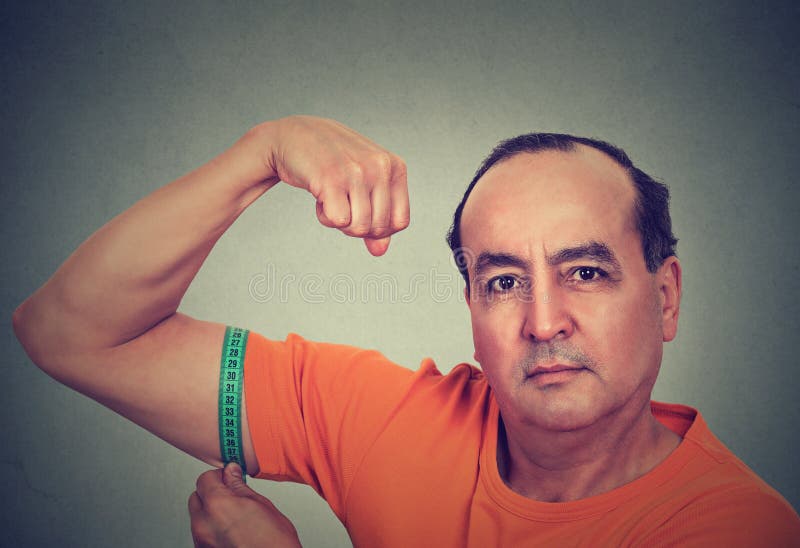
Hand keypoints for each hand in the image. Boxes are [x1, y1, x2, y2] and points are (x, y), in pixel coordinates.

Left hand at [189, 463, 300, 547]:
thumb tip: (231, 472)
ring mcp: (201, 540)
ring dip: (211, 511)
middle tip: (232, 496)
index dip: (219, 476)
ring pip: (198, 515)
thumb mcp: (260, 504)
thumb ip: (239, 486)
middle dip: (212, 493)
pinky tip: (231, 530)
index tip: (229, 477)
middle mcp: (203, 523)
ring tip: (234, 517)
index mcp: (218, 505)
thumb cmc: (273, 543)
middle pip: (197, 496)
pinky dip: (212, 527)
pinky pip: (201, 532)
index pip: (205, 479)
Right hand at [259, 116, 409, 255]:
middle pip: (378, 228)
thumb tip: (380, 251)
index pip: (400, 222)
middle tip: (342, 204)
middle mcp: (379, 167)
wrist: (294, 135)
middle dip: (357, 227)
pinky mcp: (332, 179)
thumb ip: (376, 217)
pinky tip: (320, 196)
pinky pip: (338, 221)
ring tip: (332, 198)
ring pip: (359, 228)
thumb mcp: (363, 184)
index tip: (362, 214)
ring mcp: (356, 172)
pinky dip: (325, 217)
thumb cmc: (332, 162)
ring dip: (340, 222)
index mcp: (394, 167)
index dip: (379, 229)